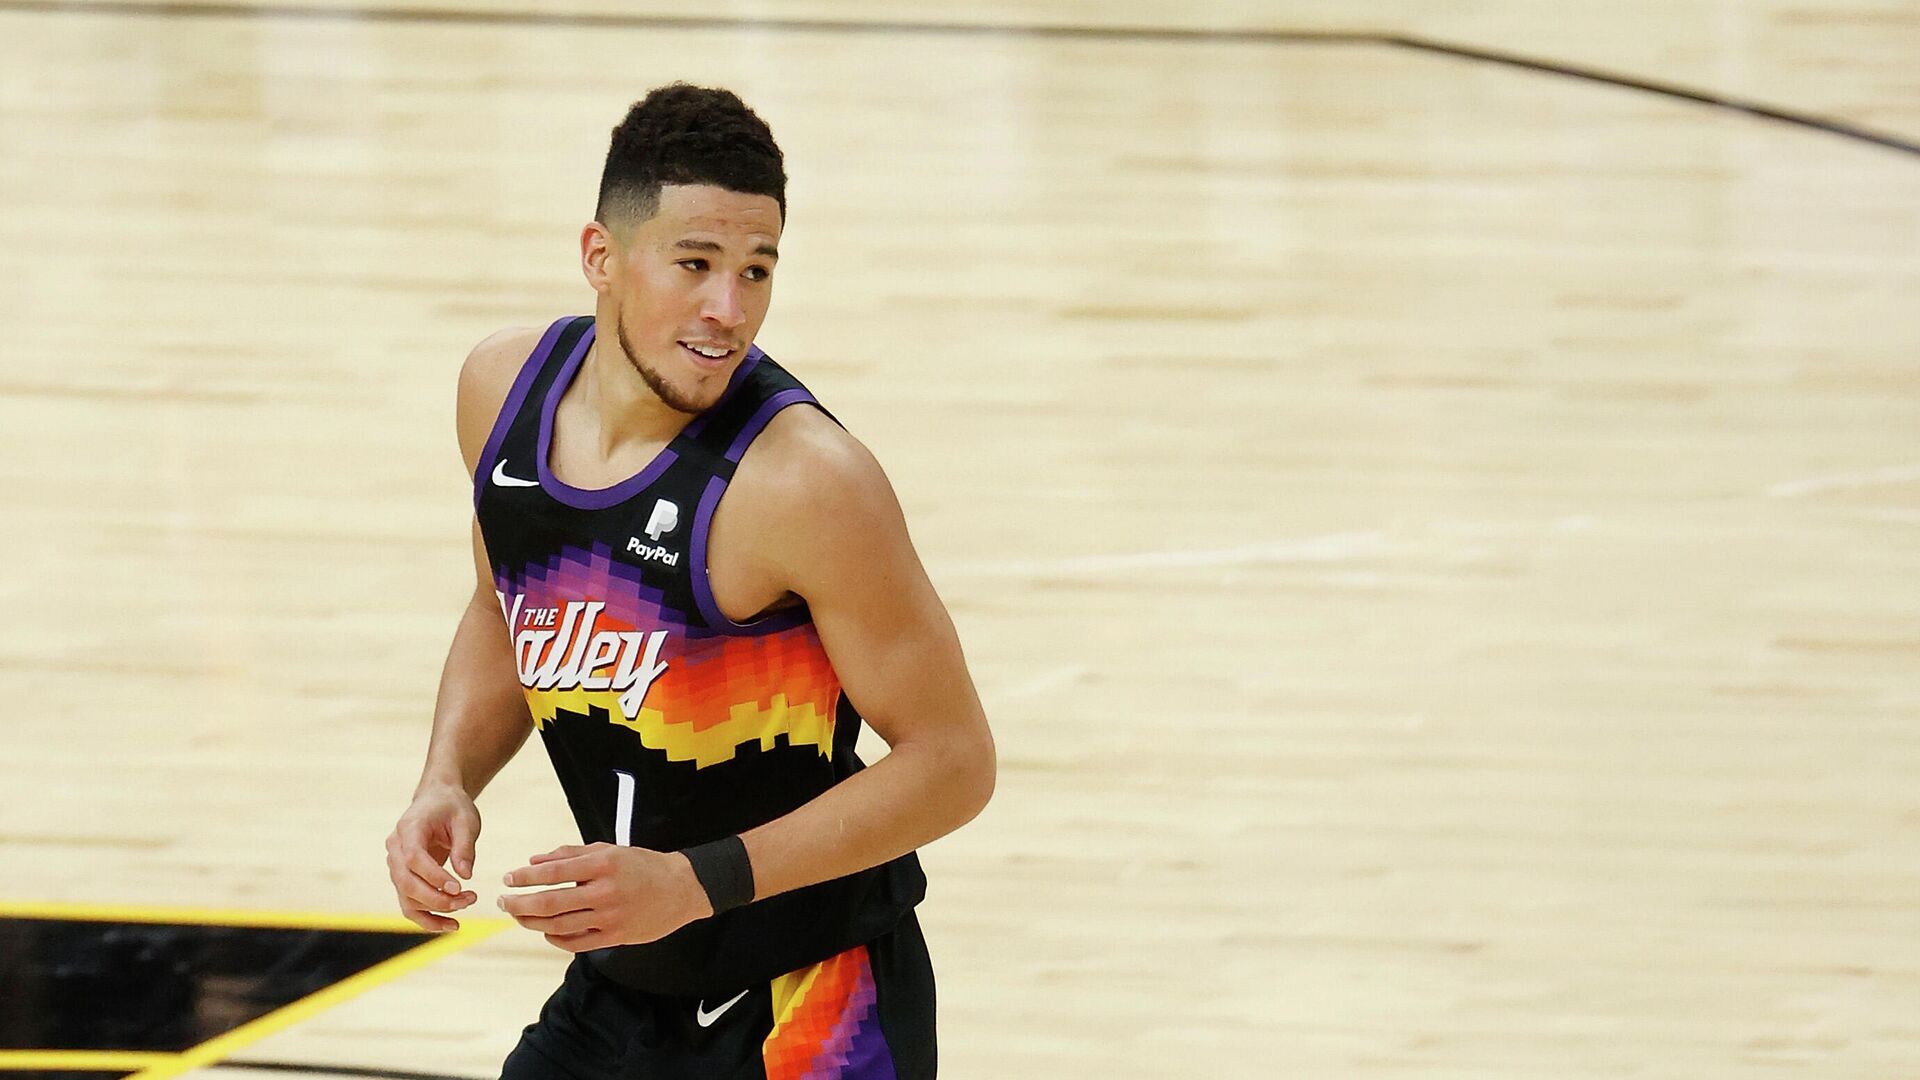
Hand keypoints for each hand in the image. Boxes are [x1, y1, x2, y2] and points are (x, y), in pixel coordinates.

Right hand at [385, 783, 480, 931]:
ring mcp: (396, 865)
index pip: (414, 858)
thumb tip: (466, 876)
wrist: (437, 800)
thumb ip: (464, 846)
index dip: (434, 876)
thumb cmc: (452, 807)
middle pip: (406, 883)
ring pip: (406, 899)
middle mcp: (395, 849)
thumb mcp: (466, 820)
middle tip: (469, 899)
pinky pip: (410, 904)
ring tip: (467, 904)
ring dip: (436, 909)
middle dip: (437, 898)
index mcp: (409, 828)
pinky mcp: (404, 878)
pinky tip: (451, 925)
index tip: (459, 887)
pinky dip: (428, 918)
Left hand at [499, 843, 711, 952]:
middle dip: (519, 904)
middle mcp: (604, 891)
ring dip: (532, 922)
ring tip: (519, 916)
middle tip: (502, 902)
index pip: (552, 872)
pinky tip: (546, 931)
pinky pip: (577, 942)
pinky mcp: (616, 936)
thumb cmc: (641, 865)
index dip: (525, 877)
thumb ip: (571, 854)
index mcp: (602, 864)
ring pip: (559, 925)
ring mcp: (610, 916)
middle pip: (550, 903)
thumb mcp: (609, 850)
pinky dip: (555, 938)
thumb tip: (534, 860)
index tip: (507, 879)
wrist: (682, 888)